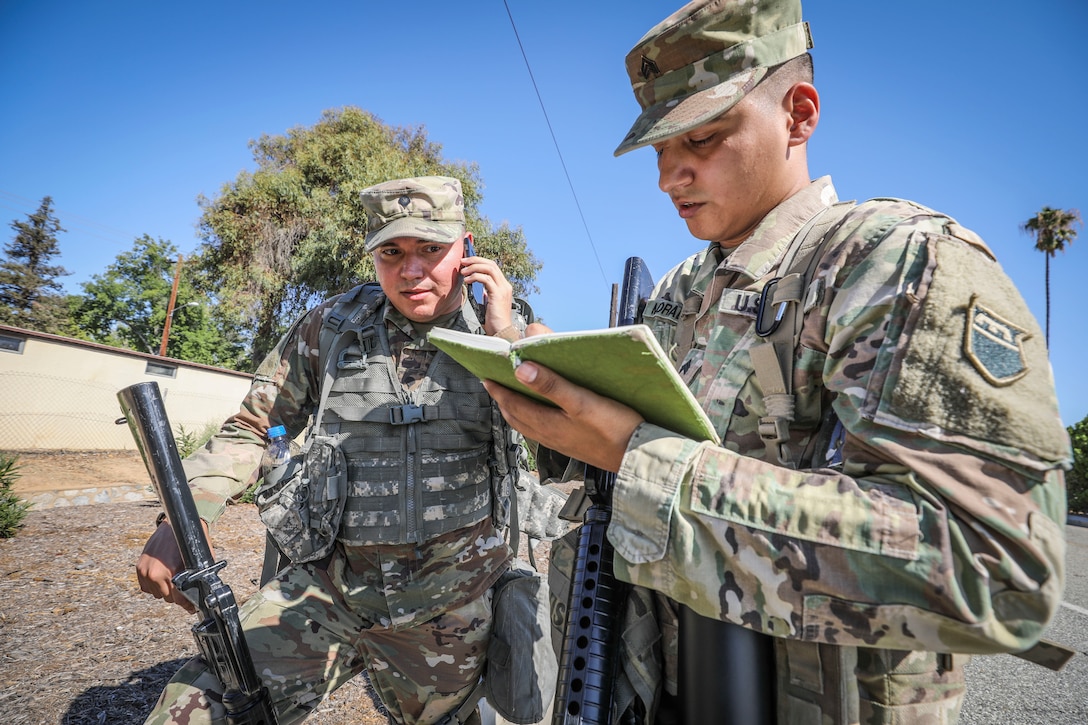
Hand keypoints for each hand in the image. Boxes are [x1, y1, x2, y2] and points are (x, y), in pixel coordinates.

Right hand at [135, 520, 210, 613]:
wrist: (175, 525)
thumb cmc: (190, 541)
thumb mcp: (199, 561)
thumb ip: (198, 580)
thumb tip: (202, 596)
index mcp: (172, 572)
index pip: (178, 600)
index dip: (188, 605)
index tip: (192, 608)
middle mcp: (155, 573)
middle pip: (167, 598)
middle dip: (176, 595)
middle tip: (183, 588)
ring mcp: (145, 570)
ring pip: (156, 594)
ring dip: (164, 589)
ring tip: (172, 579)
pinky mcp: (139, 567)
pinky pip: (146, 587)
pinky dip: (154, 585)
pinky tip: (162, 576)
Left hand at [460, 253, 514, 334]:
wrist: (501, 332)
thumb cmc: (494, 321)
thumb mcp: (490, 303)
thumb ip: (487, 294)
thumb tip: (479, 287)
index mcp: (504, 286)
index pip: (492, 267)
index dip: (479, 261)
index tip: (467, 262)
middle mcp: (505, 285)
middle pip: (491, 264)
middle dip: (475, 260)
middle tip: (463, 261)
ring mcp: (503, 289)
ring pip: (489, 268)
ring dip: (474, 267)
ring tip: (463, 271)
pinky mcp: (498, 294)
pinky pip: (486, 279)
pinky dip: (475, 276)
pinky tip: (467, 281)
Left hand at [484, 361, 643, 472]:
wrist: (638, 457)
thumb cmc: (614, 430)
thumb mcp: (581, 401)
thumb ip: (551, 384)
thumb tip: (520, 369)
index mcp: (547, 424)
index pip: (512, 404)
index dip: (498, 389)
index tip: (487, 376)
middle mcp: (549, 436)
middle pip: (517, 416)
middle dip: (505, 399)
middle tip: (497, 384)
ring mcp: (561, 442)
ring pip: (530, 424)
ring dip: (519, 409)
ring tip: (515, 395)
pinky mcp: (573, 444)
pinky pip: (544, 429)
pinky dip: (536, 416)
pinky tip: (545, 411)